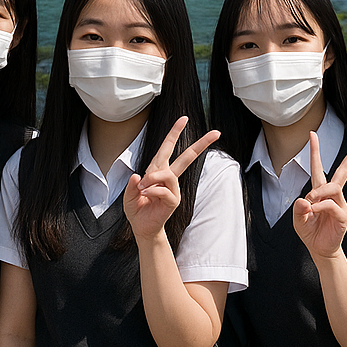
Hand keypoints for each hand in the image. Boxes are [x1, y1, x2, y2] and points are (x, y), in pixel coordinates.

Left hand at [124, 117, 219, 241]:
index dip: (175, 133)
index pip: (167, 148)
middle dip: (201, 144)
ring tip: (143, 187)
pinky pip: (164, 190)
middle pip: (187, 157)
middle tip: (216, 133)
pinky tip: (146, 195)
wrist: (141, 228)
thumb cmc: (137, 209)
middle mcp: (168, 177)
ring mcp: (173, 189)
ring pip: (168, 174)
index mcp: (158, 170)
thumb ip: (132, 184)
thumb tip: (139, 176)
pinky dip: (152, 190)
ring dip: (153, 178)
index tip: (184, 118)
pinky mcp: (173, 201)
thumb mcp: (129, 194)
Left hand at [292, 132, 346, 262]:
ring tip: (310, 202)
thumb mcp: (298, 219)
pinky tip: (313, 211)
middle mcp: (332, 195)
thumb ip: (298, 209)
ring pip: (333, 187)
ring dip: (319, 192)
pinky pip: (331, 205)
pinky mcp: (343, 215)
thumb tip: (305, 200)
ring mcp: (340, 204)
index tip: (313, 134)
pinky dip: (320, 206)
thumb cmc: (309, 231)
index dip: (315, 151)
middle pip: (344, 171)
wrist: (319, 249)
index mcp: (320, 191)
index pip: (319, 168)